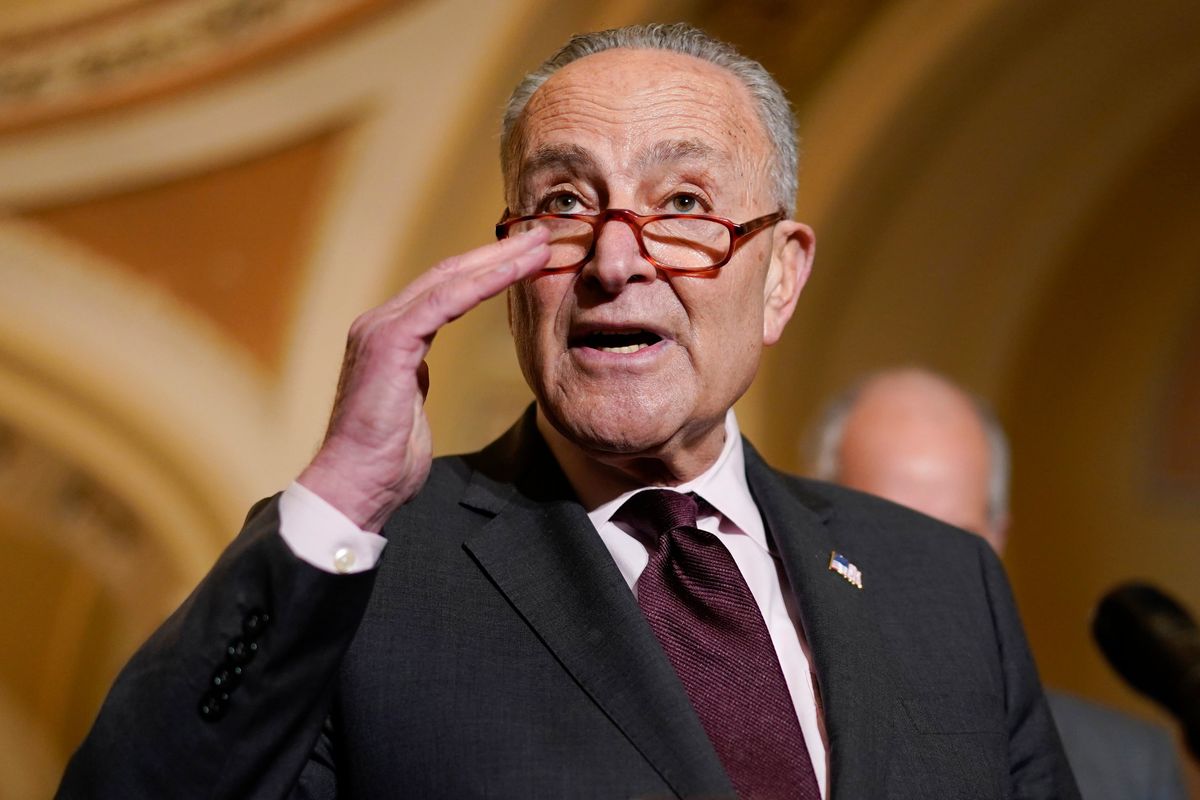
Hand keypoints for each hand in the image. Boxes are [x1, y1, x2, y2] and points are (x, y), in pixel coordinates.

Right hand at [297, 228, 549, 530]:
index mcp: (386, 337)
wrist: (355, 487)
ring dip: (498, 259)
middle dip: (497, 253)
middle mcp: (379, 323)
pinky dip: (485, 281)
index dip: (484, 270)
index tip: (526, 258)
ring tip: (539, 244)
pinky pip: (445, 301)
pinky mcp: (389, 341)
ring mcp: (381, 329)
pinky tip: (516, 268)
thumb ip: (414, 381)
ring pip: (449, 280)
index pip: (442, 290)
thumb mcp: (407, 409)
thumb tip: (421, 373)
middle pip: (448, 274)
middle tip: (542, 235)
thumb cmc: (384, 462)